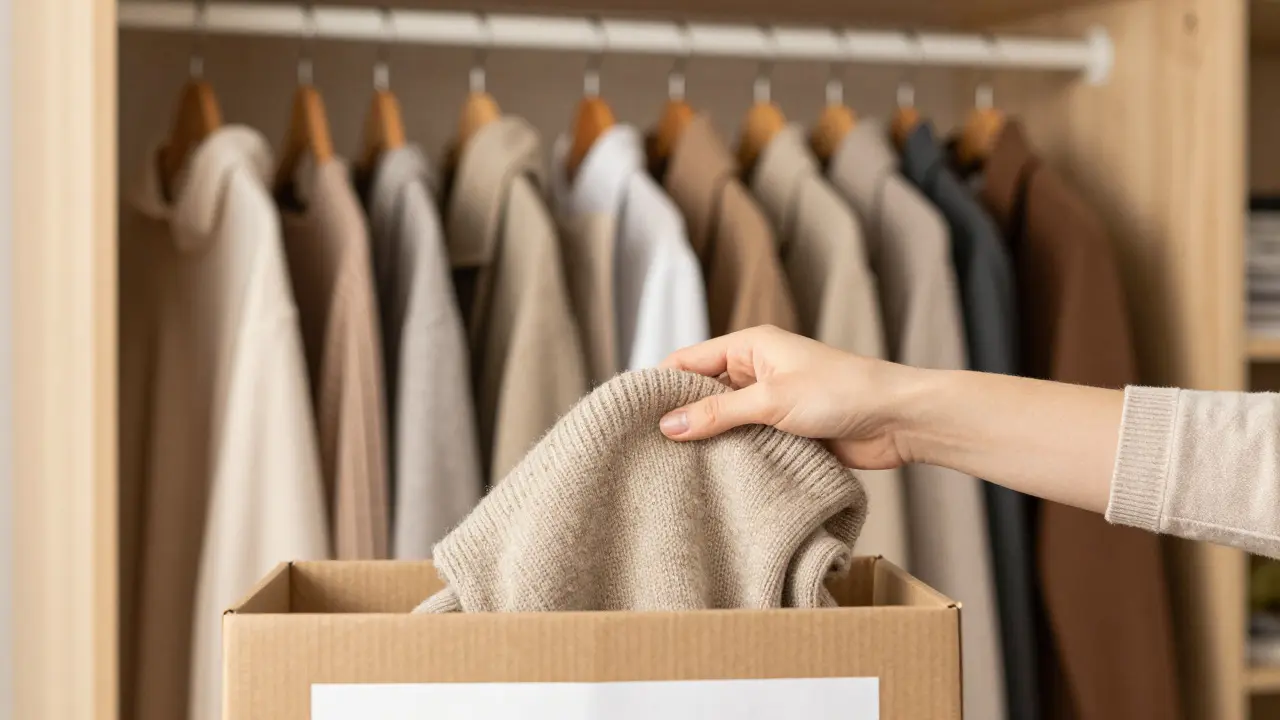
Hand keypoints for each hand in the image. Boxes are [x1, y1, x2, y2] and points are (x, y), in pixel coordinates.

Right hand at [658, 326, 920, 468]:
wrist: (898, 421)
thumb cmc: (842, 393)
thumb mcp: (772, 400)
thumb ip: (719, 414)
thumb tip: (668, 425)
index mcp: (750, 345)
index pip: (688, 361)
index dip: (660, 385)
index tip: (631, 412)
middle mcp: (757, 369)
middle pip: (703, 392)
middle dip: (680, 416)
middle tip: (646, 447)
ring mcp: (771, 401)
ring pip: (724, 420)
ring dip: (708, 440)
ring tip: (671, 468)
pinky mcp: (785, 430)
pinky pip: (747, 441)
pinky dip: (732, 454)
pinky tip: (711, 476)